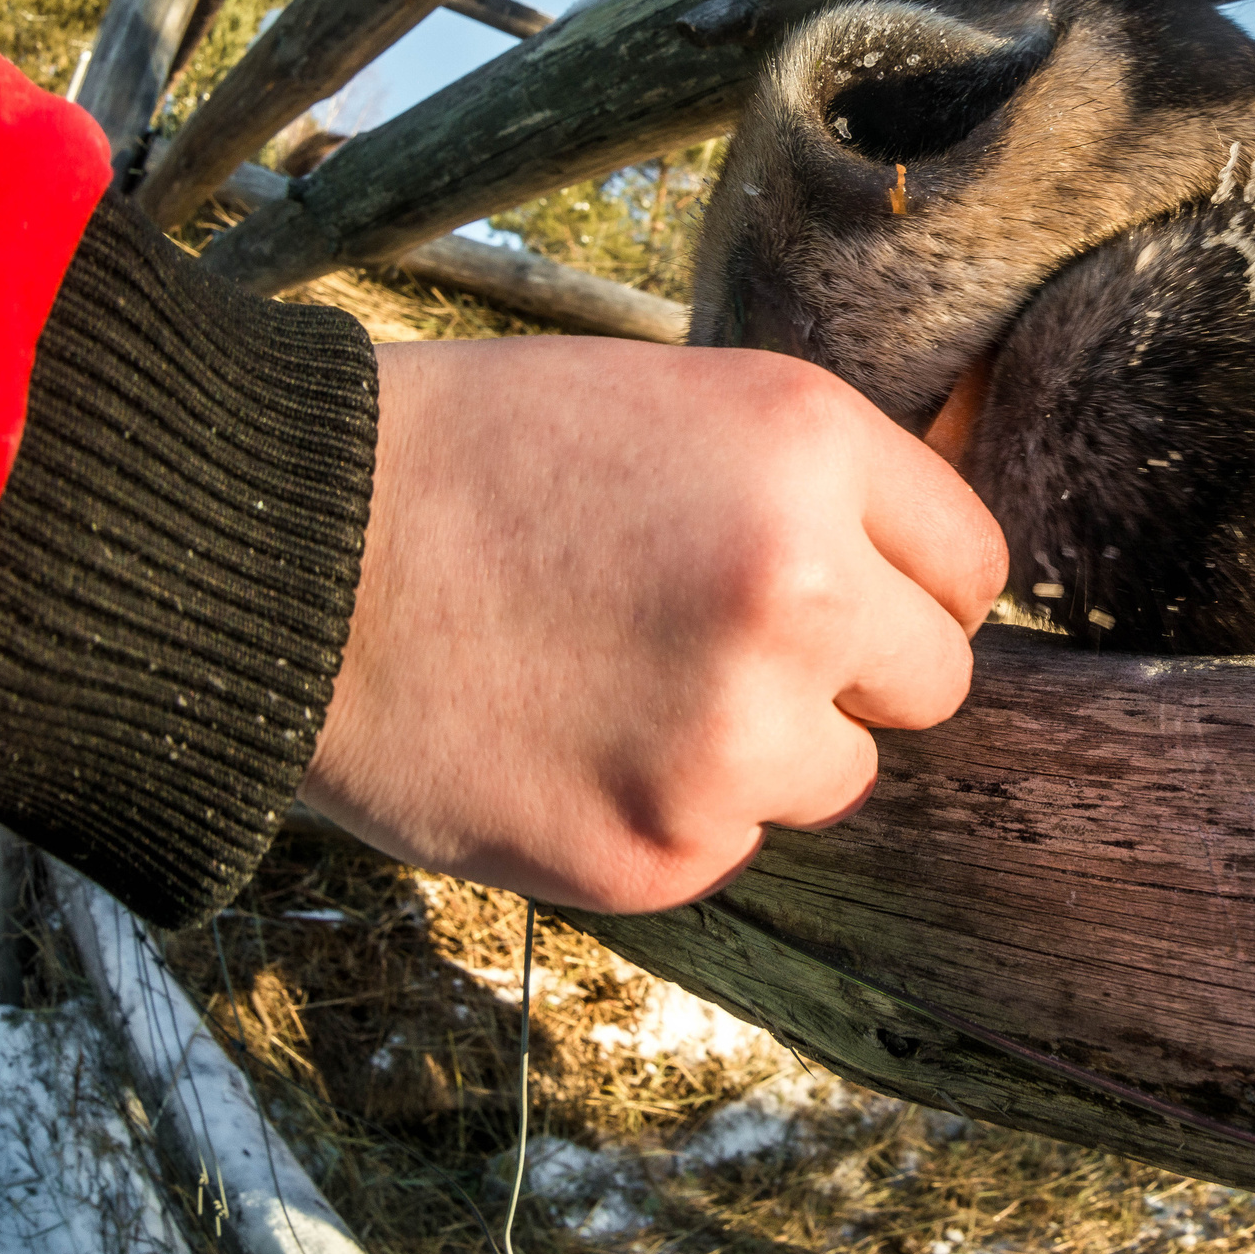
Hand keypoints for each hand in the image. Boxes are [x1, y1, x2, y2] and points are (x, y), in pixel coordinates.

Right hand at [301, 337, 1005, 912]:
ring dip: (762, 747)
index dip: (905, 581)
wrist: (283, 558)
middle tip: (728, 642)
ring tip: (623, 680)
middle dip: (853, 673)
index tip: (852, 591)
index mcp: (809, 446)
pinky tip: (568, 739)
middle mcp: (800, 589)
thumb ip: (816, 490)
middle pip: (934, 683)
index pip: (971, 566)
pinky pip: (729, 840)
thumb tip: (925, 581)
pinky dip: (668, 808)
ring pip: (838, 775)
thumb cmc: (473, 459)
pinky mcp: (661, 849)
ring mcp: (733, 733)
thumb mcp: (680, 405)